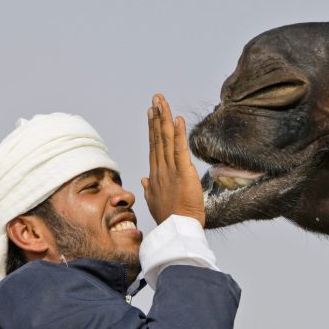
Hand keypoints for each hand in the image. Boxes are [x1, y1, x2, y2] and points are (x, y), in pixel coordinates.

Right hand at [142, 94, 204, 225]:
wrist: (176, 229)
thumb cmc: (168, 218)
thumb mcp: (155, 201)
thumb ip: (150, 188)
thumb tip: (144, 179)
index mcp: (156, 175)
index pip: (154, 146)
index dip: (152, 128)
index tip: (151, 113)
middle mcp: (160, 169)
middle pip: (158, 137)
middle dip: (157, 116)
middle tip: (156, 99)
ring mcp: (170, 170)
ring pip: (167, 139)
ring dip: (164, 118)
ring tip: (162, 102)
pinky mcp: (183, 172)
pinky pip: (181, 149)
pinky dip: (179, 133)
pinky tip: (177, 119)